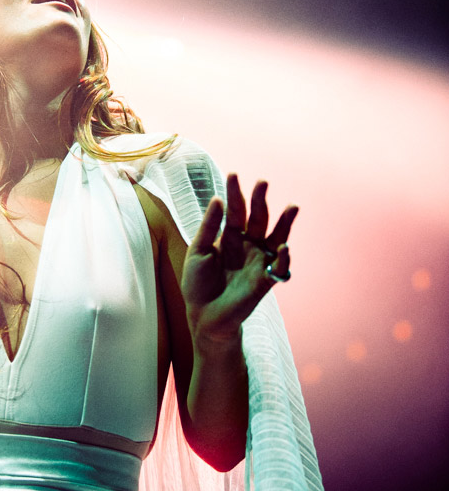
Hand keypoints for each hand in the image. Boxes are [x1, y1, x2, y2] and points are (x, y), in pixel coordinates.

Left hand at [181, 174, 297, 349]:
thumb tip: (217, 199)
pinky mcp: (265, 281)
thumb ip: (209, 227)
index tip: (233, 174)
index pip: (235, 210)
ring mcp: (258, 261)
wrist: (203, 316)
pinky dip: (283, 258)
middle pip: (257, 219)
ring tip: (292, 207)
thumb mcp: (198, 251)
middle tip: (262, 182)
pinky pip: (279, 268)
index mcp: (230, 237)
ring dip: (284, 223)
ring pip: (275, 237)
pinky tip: (283, 247)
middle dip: (260, 200)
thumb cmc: (198, 284)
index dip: (235, 193)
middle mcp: (247, 245)